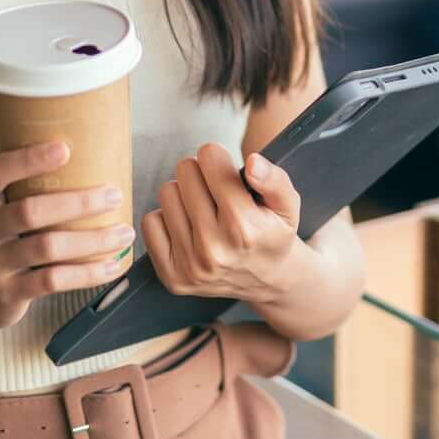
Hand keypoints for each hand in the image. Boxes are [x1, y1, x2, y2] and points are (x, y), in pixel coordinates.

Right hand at [0, 142, 136, 330]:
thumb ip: (22, 188)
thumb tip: (88, 156)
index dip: (27, 159)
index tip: (65, 148)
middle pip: (30, 212)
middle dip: (77, 202)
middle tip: (114, 194)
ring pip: (48, 248)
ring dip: (92, 239)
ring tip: (123, 232)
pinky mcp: (9, 293)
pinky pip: (54, 281)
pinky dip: (87, 273)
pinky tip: (111, 265)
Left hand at [142, 142, 301, 301]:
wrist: (266, 282)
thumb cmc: (272, 234)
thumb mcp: (288, 205)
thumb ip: (275, 180)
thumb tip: (253, 162)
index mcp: (244, 228)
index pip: (209, 161)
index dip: (217, 157)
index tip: (223, 167)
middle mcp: (214, 249)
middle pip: (185, 173)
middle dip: (200, 174)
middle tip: (215, 190)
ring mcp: (190, 265)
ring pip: (166, 193)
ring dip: (183, 194)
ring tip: (203, 207)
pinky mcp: (172, 275)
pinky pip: (150, 222)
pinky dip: (167, 218)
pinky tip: (188, 226)